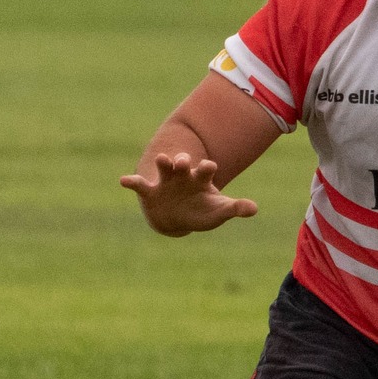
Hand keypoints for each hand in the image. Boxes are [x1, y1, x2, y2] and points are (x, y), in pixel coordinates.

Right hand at [119, 150, 258, 236]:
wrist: (178, 218)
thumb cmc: (201, 211)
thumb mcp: (218, 212)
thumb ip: (234, 208)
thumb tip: (254, 209)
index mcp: (200, 179)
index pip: (205, 169)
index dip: (206, 167)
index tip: (209, 167)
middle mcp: (183, 176)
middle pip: (183, 163)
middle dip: (183, 161)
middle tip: (183, 161)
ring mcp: (166, 182)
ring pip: (164, 168)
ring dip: (163, 163)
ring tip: (161, 160)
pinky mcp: (150, 191)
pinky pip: (140, 184)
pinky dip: (131, 182)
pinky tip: (123, 180)